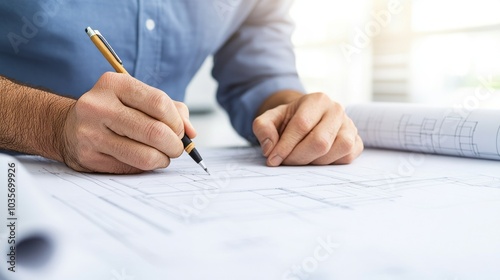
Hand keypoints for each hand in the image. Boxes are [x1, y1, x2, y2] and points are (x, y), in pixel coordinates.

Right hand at [60, 72, 195, 173]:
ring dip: (163, 159)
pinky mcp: (88, 157)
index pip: (159, 103)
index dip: (177, 122)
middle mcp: (99, 106)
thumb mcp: (138, 99)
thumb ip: (171, 110)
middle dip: (174, 145)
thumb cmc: (114, 112)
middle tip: (176, 148)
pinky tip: (142, 160)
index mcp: (114, 84)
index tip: (180, 131)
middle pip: (155, 131)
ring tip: (163, 156)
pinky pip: (130, 168)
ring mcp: (90, 133)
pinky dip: (145, 167)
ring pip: (144, 155)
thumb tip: (191, 132)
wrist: (68, 127)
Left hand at [253, 92, 362, 165]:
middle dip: (299, 157)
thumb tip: (270, 148)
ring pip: (338, 149)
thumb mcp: (270, 119)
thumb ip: (263, 128)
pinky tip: (316, 160)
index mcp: (317, 100)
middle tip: (285, 162)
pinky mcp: (356, 141)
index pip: (301, 125)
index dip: (285, 146)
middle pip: (320, 141)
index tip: (273, 159)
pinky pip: (347, 157)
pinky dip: (331, 164)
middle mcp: (337, 110)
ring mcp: (350, 125)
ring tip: (301, 160)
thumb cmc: (289, 120)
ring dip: (315, 162)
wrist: (307, 119)